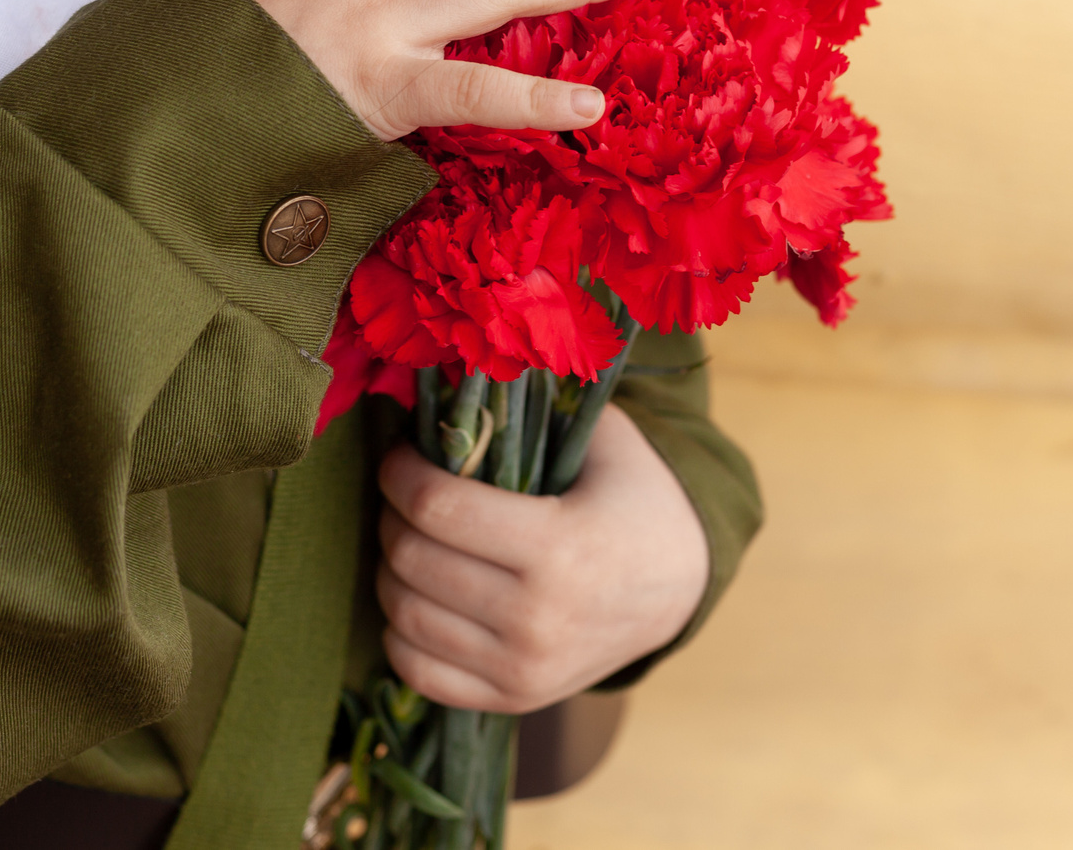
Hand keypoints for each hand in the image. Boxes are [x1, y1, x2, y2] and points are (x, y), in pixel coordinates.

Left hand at [375, 405, 710, 713]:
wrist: (681, 586)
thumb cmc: (634, 497)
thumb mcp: (605, 439)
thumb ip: (536, 406)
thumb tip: (451, 372)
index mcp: (560, 548)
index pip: (438, 508)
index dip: (400, 474)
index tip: (401, 455)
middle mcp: (538, 619)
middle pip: (413, 561)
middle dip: (392, 517)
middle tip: (404, 494)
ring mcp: (524, 669)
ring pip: (405, 616)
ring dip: (390, 570)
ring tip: (411, 539)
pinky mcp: (514, 699)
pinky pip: (418, 672)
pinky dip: (401, 631)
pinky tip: (420, 595)